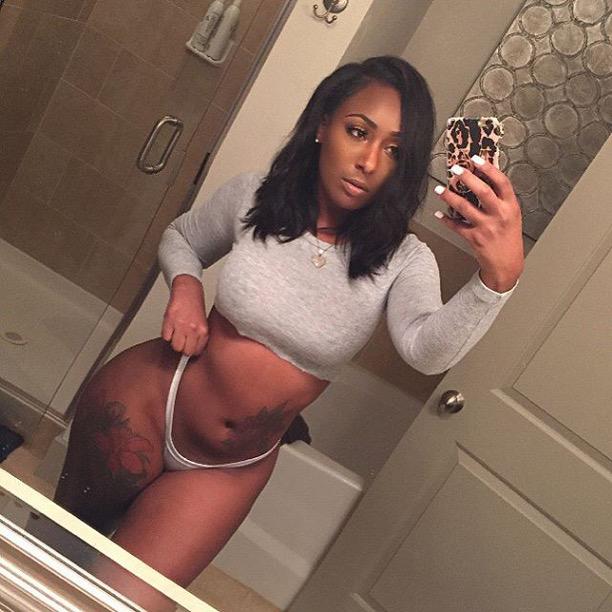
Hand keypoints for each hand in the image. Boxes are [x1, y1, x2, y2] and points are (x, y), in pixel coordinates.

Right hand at [161, 275, 208, 355]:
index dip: (192, 351)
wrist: (188, 290)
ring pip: (175, 346)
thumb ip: (198, 335)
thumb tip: (193, 349)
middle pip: (186, 351)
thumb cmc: (195, 305)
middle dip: (183, 348)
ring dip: (174, 342)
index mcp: (203, 330)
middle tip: (182, 341)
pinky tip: (171, 328)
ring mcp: (181, 325)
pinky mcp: (169, 321)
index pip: (197, 351)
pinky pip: (165, 337)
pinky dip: (166, 334)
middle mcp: (192, 329)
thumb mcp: (202, 322)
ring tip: (176, 334)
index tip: (189, 349)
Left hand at [433, 155, 523, 292]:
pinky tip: (439, 214)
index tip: (477, 159)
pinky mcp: (474, 239)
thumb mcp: (512, 215)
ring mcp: (486, 227)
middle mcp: (499, 215)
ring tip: (440, 189)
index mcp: (511, 207)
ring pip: (465, 208)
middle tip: (456, 170)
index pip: (502, 183)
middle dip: (468, 178)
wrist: (507, 264)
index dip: (489, 169)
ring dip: (450, 197)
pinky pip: (456, 226)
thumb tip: (484, 178)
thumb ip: (501, 199)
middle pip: (483, 192)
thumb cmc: (508, 237)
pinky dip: (446, 220)